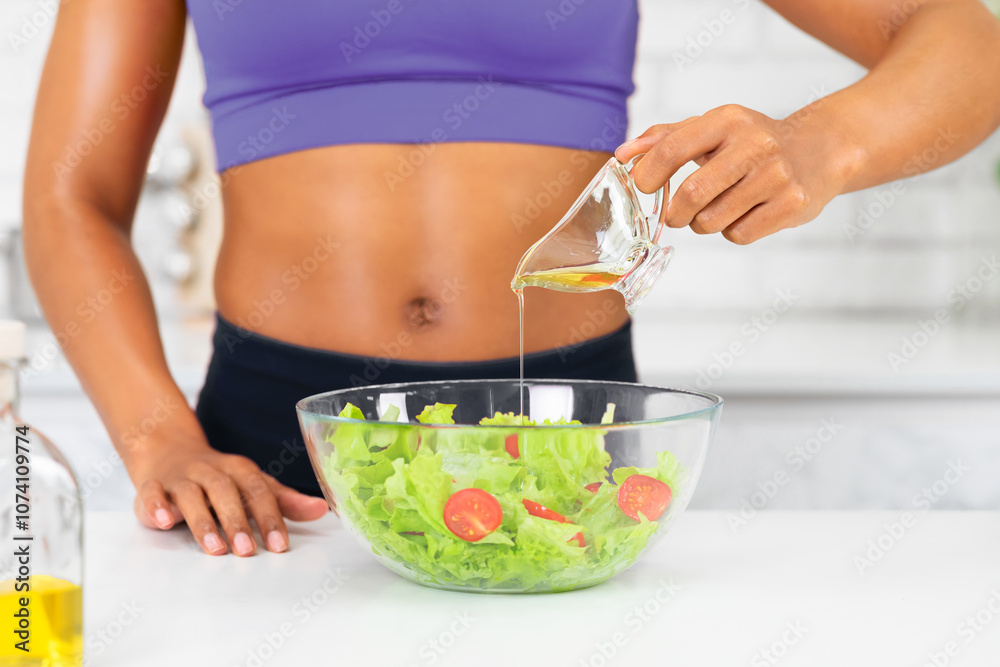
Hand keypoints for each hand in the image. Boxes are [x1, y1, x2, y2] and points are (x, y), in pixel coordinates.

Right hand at [129, 429, 328, 555]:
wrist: (169, 452)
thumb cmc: (220, 479)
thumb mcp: (253, 486)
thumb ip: (284, 502)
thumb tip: (321, 510)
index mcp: (240, 470)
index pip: (259, 491)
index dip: (271, 518)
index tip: (280, 545)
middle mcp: (211, 471)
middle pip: (226, 493)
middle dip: (238, 522)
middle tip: (248, 551)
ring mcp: (181, 477)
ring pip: (192, 495)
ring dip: (203, 522)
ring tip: (215, 549)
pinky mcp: (153, 486)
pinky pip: (152, 493)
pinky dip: (156, 506)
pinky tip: (165, 522)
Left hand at [615, 104, 855, 244]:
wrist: (819, 151)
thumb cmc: (751, 142)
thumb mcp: (712, 128)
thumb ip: (664, 138)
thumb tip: (622, 155)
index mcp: (728, 120)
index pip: (673, 148)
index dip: (649, 174)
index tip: (644, 186)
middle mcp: (755, 144)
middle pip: (692, 194)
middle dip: (675, 213)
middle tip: (677, 214)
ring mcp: (776, 176)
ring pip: (712, 221)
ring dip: (703, 224)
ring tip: (718, 208)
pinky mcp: (792, 205)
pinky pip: (738, 235)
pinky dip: (731, 232)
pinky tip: (745, 214)